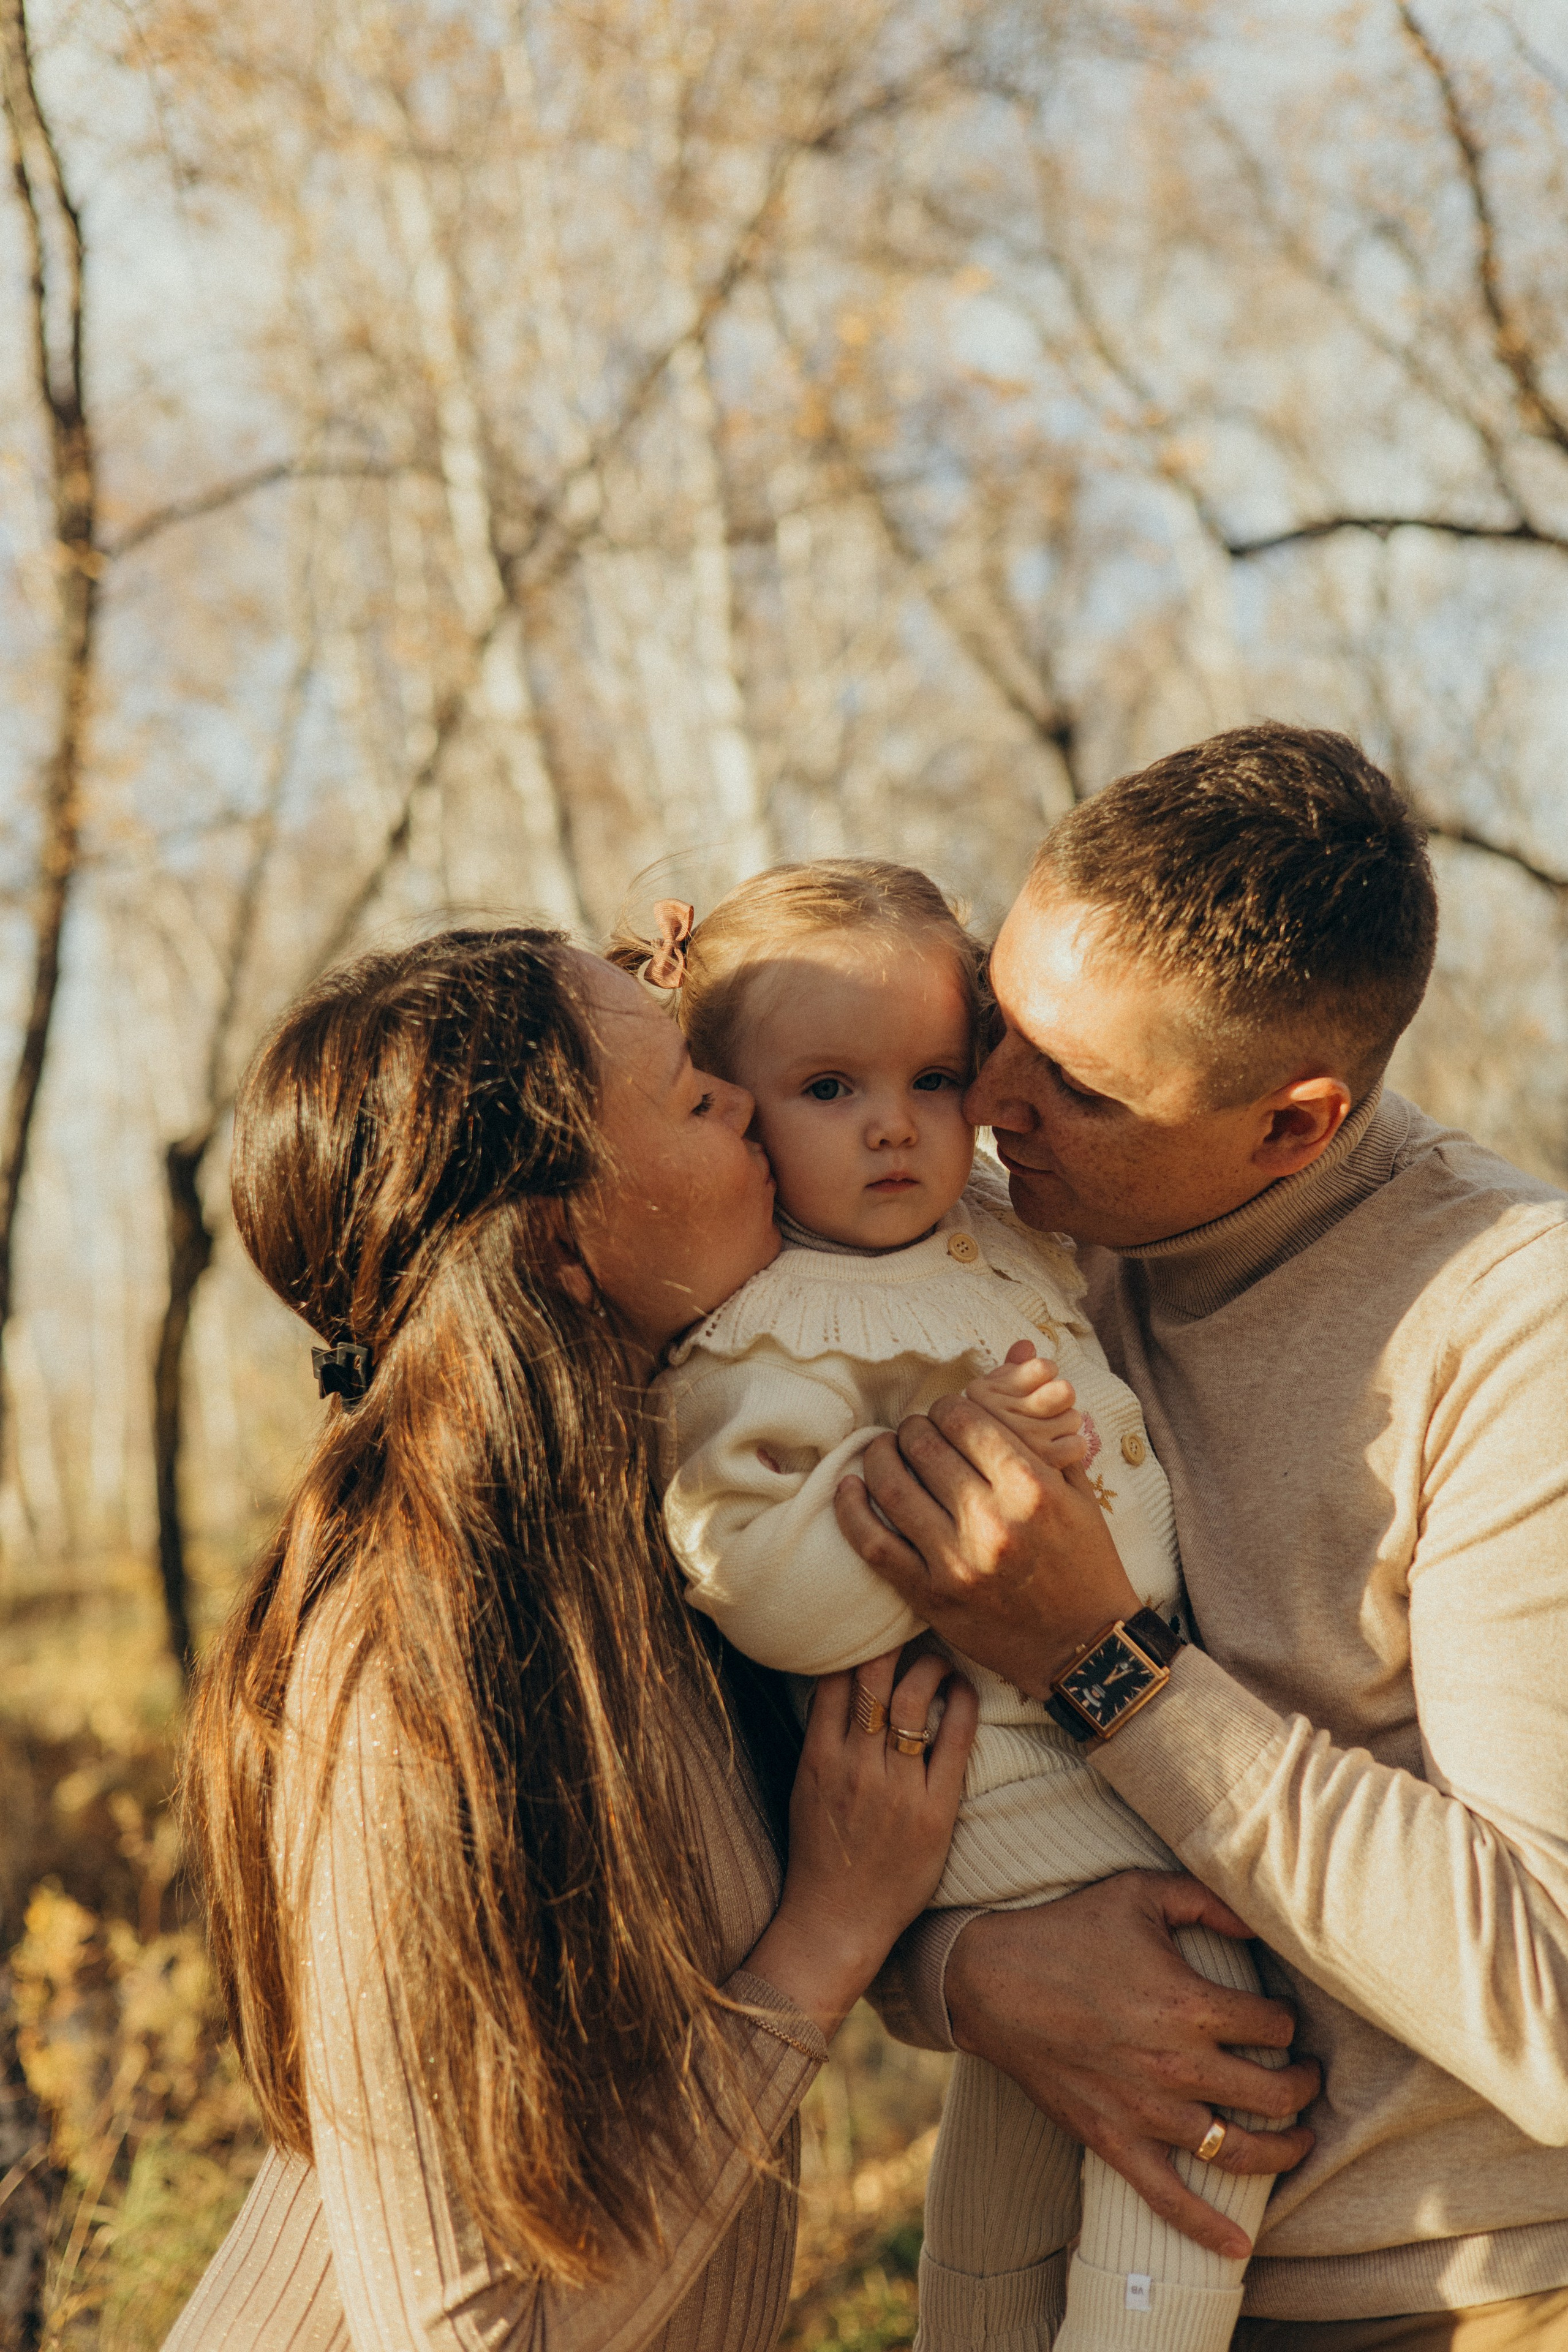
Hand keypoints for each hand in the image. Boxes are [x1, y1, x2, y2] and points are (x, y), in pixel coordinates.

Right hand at [746, 1648, 977, 2039]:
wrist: (837, 1920)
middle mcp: (856, 1766)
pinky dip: (961, 1705)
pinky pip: (954, 1741)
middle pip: (873, 1679)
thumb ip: (822, 1737)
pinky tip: (963, 1690)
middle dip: (891, 1639)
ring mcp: (896, 1788)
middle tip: (908, 1619)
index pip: (834, 1678)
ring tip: (938, 1659)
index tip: (871, 1619)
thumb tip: (837, 1684)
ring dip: (929, 1667)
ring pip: (913, 1701)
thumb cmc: (821, 1852)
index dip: (855, 1640)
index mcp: (819, 1758)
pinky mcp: (934, 1810)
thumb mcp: (806, 1788)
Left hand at [834, 1391, 1140, 1695]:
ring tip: (884, 1450)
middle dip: (914, 1428)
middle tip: (916, 1432)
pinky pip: (872, 1542)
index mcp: (1031, 1486)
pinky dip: (851, 1508)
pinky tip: (849, 1486)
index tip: (950, 1414)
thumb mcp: (1077, 1488)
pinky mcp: (930, 1595)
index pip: (964, 1418)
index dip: (949, 1406)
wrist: (1085, 1649)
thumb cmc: (1086, 1563)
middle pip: (924, 1445)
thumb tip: (1020, 1352)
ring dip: (880, 1456)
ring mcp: (956, 1560)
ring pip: (891, 1485)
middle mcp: (991, 1520)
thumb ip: (1043, 1422)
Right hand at [945, 1873, 1319, 2257]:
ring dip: (1282, 2150)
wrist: (991, 1980)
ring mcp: (1147, 2112)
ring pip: (1240, 2152)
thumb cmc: (1067, 1929)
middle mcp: (1177, 2066)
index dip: (1288, 2022)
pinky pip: (1169, 2198)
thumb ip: (1205, 1900)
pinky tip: (1240, 2247)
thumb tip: (1259, 1925)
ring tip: (1298, 2138)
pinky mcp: (1114, 2141)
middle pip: (1273, 2095)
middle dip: (1302, 2087)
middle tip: (1306, 2077)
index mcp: (1189, 2004)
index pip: (1274, 2027)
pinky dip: (1207, 2229)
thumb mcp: (1138, 1892)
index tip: (1282, 2018)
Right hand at [965, 1338, 1086, 1469]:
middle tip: (1049, 1412)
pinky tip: (1056, 1451)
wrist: (981, 1478)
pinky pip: (1077, 1445)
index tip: (1036, 1387)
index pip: (1044, 1368)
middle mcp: (997, 1415)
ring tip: (1049, 1435)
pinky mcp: (1036, 1466)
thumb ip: (1012, 1369)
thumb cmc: (993, 1429)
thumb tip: (1026, 1344)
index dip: (1047, 1375)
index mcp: (981, 1392)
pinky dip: (1073, 1448)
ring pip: (1073, 1418)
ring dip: (1066, 1426)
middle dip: (1061, 1400)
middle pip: (1065, 1391)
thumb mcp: (995, 1395)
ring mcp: (1016, 1441)